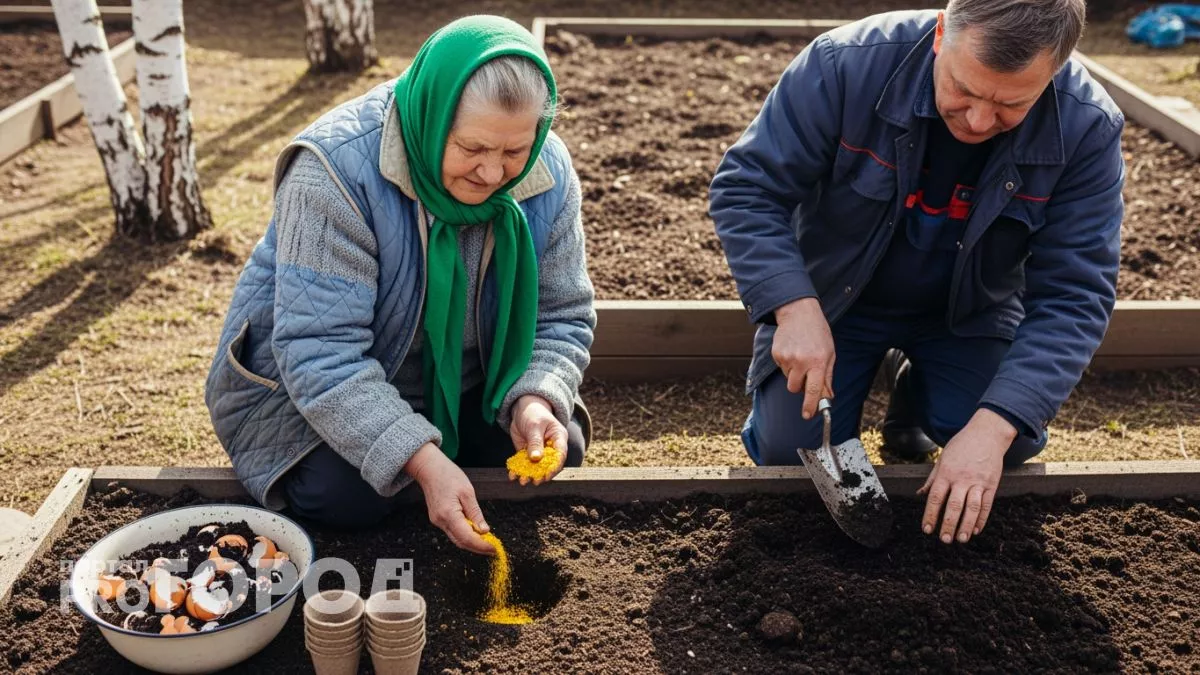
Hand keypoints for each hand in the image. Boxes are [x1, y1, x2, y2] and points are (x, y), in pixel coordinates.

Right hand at [404, 443, 494, 554]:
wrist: (429, 469)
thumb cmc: (448, 475)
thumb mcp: (467, 492)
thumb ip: (475, 513)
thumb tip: (484, 531)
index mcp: (448, 514)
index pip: (467, 537)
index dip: (481, 546)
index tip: (493, 548)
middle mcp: (440, 521)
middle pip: (461, 542)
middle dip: (478, 548)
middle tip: (492, 548)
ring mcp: (437, 521)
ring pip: (456, 539)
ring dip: (471, 542)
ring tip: (486, 541)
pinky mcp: (438, 519)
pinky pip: (453, 531)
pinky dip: (464, 535)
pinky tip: (474, 531)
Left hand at [508, 395, 567, 485]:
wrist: (522, 408)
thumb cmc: (533, 413)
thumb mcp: (535, 426)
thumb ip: (535, 442)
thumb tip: (536, 458)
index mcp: (559, 438)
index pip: (560, 455)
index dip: (555, 466)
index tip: (547, 475)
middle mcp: (551, 447)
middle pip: (548, 464)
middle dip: (541, 474)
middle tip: (534, 481)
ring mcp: (539, 451)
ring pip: (536, 466)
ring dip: (529, 474)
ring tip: (522, 481)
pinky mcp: (528, 453)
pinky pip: (524, 463)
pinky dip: (519, 470)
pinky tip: (512, 475)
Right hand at [771, 297, 834, 418]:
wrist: (799, 313)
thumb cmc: (818, 333)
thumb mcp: (829, 354)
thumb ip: (827, 377)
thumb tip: (827, 397)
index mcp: (818, 362)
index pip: (813, 390)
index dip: (810, 405)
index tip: (807, 415)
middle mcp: (801, 361)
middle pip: (795, 388)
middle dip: (799, 386)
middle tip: (806, 374)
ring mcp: (787, 357)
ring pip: (788, 378)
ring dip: (794, 373)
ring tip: (800, 356)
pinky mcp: (776, 354)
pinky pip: (781, 367)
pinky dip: (787, 363)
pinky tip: (793, 350)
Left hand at [917, 409, 1016, 543]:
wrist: (987, 434)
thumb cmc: (961, 446)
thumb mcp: (942, 459)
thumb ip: (932, 479)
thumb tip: (920, 495)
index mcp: (946, 473)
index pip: (935, 497)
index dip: (930, 514)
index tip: (927, 529)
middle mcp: (962, 479)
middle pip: (954, 505)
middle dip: (948, 524)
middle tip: (944, 540)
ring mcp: (978, 482)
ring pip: (972, 507)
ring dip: (966, 525)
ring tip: (961, 539)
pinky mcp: (992, 484)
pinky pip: (987, 505)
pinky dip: (982, 519)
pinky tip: (976, 530)